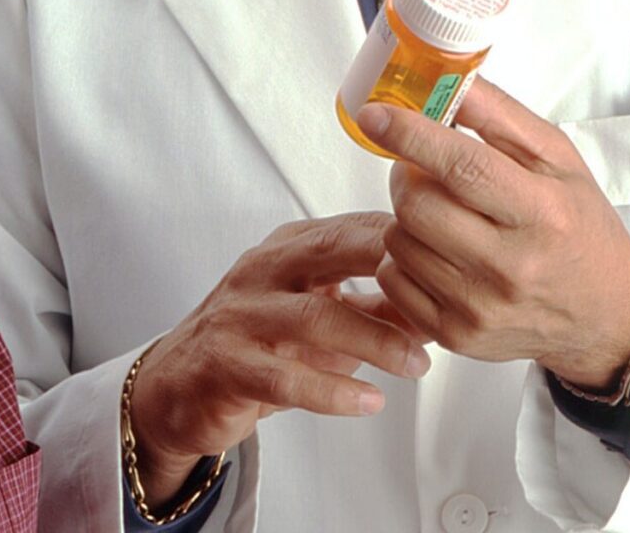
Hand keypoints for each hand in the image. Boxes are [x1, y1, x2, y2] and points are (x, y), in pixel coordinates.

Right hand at [128, 212, 433, 494]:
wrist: (176, 385)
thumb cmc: (253, 341)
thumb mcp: (317, 312)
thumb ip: (374, 304)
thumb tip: (441, 300)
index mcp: (288, 249)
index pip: (351, 227)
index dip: (405, 238)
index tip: (452, 254)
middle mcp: (262, 271)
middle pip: (331, 253)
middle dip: (392, 268)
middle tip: (444, 294)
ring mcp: (241, 315)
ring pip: (314, 317)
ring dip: (374, 340)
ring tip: (417, 365)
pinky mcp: (227, 364)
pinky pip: (284, 377)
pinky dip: (332, 391)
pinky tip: (368, 401)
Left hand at [357, 79, 629, 389]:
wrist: (604, 314)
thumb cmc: (580, 229)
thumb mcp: (559, 160)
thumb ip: (501, 116)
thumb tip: (449, 81)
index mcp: (543, 213)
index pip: (462, 167)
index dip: (410, 136)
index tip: (377, 114)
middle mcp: (512, 266)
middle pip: (416, 205)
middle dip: (406, 175)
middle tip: (422, 169)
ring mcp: (481, 307)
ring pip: (398, 241)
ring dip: (407, 216)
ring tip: (443, 214)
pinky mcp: (457, 336)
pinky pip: (393, 280)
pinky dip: (403, 256)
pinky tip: (437, 250)